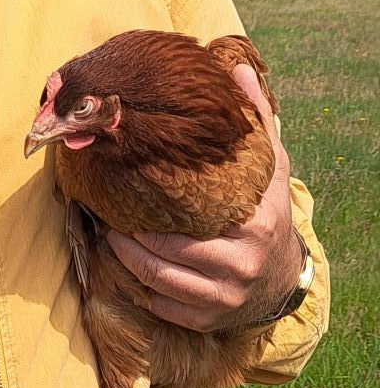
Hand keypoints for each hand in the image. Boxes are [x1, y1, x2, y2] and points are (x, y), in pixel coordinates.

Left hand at [107, 64, 302, 331]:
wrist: (283, 274)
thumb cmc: (265, 210)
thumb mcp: (268, 164)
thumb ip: (255, 118)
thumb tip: (237, 67)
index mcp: (255, 224)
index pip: (191, 216)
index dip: (149, 204)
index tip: (122, 184)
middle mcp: (242, 265)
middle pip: (165, 252)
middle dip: (127, 233)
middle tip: (103, 211)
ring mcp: (225, 297)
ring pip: (157, 280)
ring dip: (125, 258)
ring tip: (107, 233)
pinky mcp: (210, 321)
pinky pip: (162, 306)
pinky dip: (139, 287)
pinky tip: (125, 265)